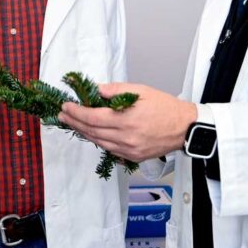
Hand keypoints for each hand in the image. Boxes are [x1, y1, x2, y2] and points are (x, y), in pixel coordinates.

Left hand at [59, 83, 196, 161]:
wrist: (185, 128)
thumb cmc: (165, 107)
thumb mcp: (141, 91)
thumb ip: (116, 90)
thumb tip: (96, 90)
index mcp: (127, 119)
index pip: (93, 117)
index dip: (76, 112)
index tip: (66, 106)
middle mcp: (126, 137)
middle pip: (92, 131)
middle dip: (74, 122)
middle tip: (63, 115)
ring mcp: (129, 150)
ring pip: (99, 142)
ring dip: (84, 133)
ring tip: (73, 124)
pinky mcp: (133, 157)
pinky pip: (110, 150)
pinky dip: (98, 141)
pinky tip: (92, 134)